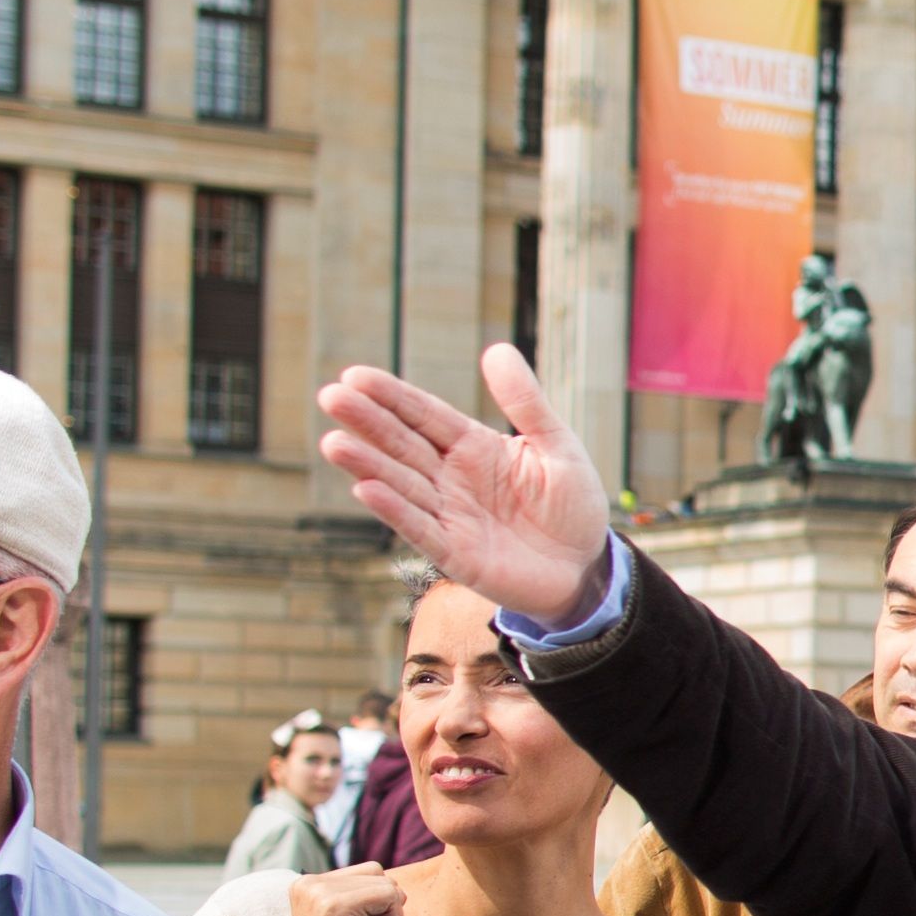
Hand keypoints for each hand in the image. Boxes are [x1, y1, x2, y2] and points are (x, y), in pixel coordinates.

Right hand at [286, 863, 408, 915]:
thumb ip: (360, 901)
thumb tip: (398, 888)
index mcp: (306, 884)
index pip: (368, 872)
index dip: (378, 904)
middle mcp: (307, 883)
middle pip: (378, 874)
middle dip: (386, 910)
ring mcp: (319, 893)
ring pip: (387, 886)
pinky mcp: (335, 907)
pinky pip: (388, 899)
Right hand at [313, 343, 613, 627]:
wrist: (586, 566)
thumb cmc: (571, 504)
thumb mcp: (557, 445)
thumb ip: (526, 402)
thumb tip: (497, 349)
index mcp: (473, 446)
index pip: (425, 415)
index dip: (392, 396)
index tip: (355, 375)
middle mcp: (452, 477)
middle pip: (402, 444)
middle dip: (367, 422)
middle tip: (330, 396)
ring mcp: (450, 515)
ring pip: (402, 484)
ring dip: (368, 465)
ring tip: (333, 442)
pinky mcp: (456, 553)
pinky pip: (421, 529)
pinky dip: (395, 510)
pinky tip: (366, 489)